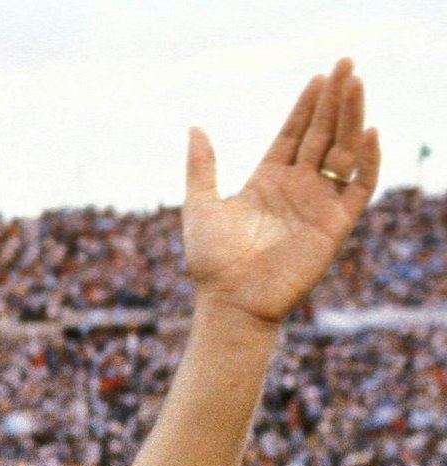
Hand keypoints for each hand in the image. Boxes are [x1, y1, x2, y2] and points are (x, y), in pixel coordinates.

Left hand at [183, 58, 379, 326]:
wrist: (230, 301)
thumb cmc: (212, 261)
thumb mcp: (200, 205)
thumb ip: (202, 166)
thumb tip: (195, 127)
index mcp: (268, 180)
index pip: (295, 133)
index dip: (307, 106)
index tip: (319, 77)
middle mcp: (298, 188)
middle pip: (323, 134)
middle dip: (335, 100)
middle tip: (346, 65)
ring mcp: (318, 203)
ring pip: (344, 151)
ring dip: (352, 118)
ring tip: (356, 84)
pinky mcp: (336, 224)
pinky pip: (360, 186)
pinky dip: (367, 160)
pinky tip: (368, 132)